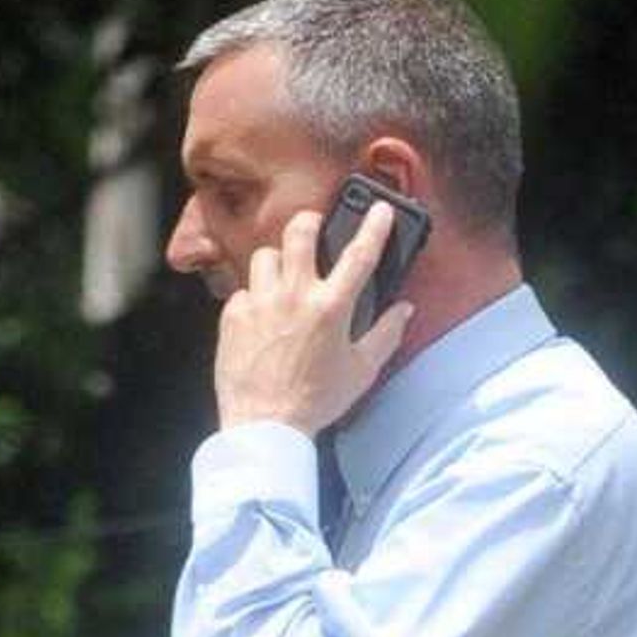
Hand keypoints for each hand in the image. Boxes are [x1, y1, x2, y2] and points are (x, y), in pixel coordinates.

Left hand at [213, 205, 413, 436]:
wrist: (264, 426)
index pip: (359, 255)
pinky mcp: (233, 315)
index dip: (374, 227)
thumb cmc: (314, 402)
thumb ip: (386, 336)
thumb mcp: (360, 372)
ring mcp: (260, 302)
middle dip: (309, 222)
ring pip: (265, 255)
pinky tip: (262, 318)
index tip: (380, 210)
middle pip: (300, 231)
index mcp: (330, 308)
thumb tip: (404, 310)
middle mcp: (294, 296)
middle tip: (313, 230)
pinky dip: (254, 299)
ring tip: (282, 281)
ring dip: (277, 262)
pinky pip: (243, 291)